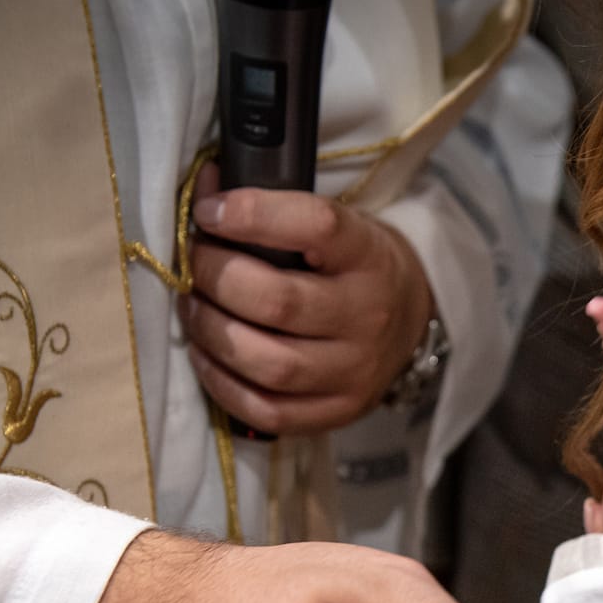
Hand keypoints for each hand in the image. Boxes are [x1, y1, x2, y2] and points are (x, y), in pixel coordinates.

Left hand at [183, 165, 433, 434]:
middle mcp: (369, 315)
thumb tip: (201, 191)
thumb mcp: (334, 225)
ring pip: (269, 363)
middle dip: (216, 279)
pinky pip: (267, 410)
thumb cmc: (354, 265)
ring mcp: (356, 371)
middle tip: (192, 266)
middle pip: (278, 301)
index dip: (252, 214)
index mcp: (368, 254)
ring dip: (211, 333)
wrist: (410, 319)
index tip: (208, 211)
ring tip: (193, 309)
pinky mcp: (339, 411)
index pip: (316, 225)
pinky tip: (206, 355)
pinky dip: (222, 383)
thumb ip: (270, 207)